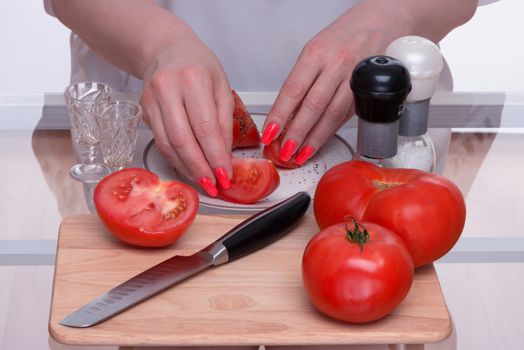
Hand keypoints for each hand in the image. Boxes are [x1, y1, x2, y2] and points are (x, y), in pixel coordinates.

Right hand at [140, 30, 232, 196]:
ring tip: (203, 182)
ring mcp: (151, 100)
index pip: (205, 127)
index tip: (226, 174)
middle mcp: (167, 89)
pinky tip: (189, 168)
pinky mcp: (144, 111)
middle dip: (200, 168)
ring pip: (168, 144)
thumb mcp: (222, 85)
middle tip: (214, 185)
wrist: (165, 49)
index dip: (215, 156)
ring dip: (187, 168)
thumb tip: (224, 155)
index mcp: (193, 79)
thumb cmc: (197, 64)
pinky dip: (176, 159)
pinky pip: (161, 142)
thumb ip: (224, 120)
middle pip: (183, 139)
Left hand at [261, 3, 410, 164]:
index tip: (270, 132)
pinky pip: (346, 116)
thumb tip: (285, 114)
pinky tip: (319, 142)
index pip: (294, 89)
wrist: (381, 24)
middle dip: (296, 133)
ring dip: (314, 139)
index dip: (280, 114)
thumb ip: (301, 81)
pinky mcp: (367, 92)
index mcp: (317, 53)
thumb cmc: (343, 37)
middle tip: (284, 151)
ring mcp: (354, 79)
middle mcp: (337, 65)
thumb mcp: (315, 51)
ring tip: (300, 154)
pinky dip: (330, 132)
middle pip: (313, 106)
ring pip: (332, 115)